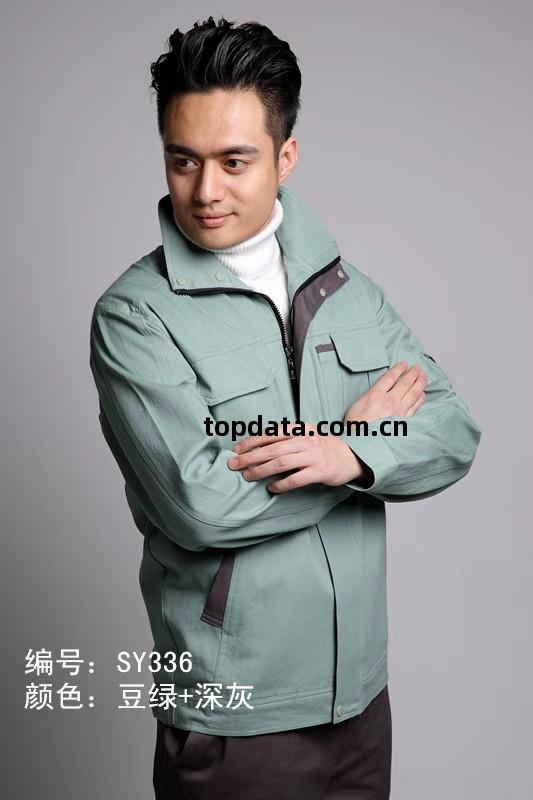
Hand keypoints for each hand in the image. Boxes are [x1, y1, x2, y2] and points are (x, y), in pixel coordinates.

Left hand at [227, 422, 368, 491]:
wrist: (350, 457)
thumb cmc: (322, 447)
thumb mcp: (306, 435)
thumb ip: (286, 437)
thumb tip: (257, 445)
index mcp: (300, 429)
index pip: (271, 434)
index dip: (252, 441)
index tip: (237, 449)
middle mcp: (306, 441)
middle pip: (272, 449)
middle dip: (250, 457)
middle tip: (234, 464)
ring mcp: (313, 456)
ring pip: (281, 463)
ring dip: (261, 470)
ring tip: (248, 476)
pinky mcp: (319, 472)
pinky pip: (295, 479)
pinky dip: (281, 484)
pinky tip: (271, 487)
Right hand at [344, 361, 426, 423]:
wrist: (362, 444)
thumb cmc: (356, 426)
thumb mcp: (356, 405)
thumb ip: (369, 394)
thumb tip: (380, 389)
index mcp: (376, 395)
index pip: (390, 377)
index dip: (399, 369)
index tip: (404, 364)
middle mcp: (389, 401)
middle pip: (405, 383)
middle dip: (412, 373)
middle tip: (417, 368)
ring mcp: (399, 411)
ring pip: (413, 393)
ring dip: (420, 383)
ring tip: (423, 376)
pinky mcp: (404, 421)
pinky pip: (415, 406)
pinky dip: (420, 398)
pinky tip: (422, 394)